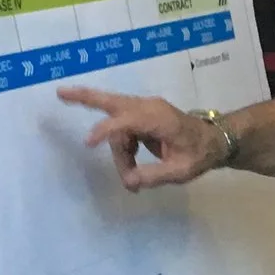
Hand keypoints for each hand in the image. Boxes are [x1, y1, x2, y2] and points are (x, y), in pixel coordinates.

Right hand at [58, 86, 225, 190]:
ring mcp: (144, 109)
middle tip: (60, 92)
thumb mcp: (180, 171)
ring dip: (118, 151)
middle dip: (85, 98)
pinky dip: (122, 148)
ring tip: (131, 177)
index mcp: (159, 118)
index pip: (125, 121)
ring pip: (116, 126)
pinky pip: (122, 131)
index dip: (106, 131)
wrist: (215, 141)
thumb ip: (153, 176)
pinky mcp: (142, 116)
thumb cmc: (199, 154)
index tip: (89, 142)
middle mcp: (148, 108)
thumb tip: (129, 181)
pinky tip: (131, 165)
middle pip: (111, 101)